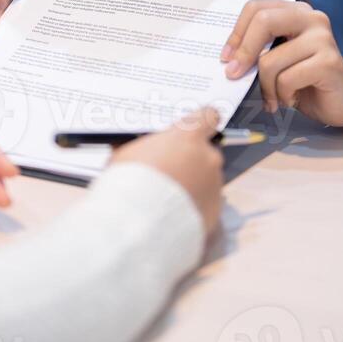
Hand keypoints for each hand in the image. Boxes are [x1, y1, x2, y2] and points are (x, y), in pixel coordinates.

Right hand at [113, 108, 223, 235]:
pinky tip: (174, 216)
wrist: (138, 225)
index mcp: (188, 136)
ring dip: (193, 186)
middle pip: (206, 152)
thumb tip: (141, 150)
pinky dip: (194, 208)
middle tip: (170, 174)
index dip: (203, 121)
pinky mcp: (215, 211)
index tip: (197, 128)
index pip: (208, 116)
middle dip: (192, 161)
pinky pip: (206, 204)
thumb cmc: (129, 182)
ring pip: (207, 180)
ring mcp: (214, 185)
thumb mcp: (128, 155)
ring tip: (167, 201)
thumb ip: (145, 149)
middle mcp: (207, 157)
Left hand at [221, 0, 342, 126]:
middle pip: (263, 21)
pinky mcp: (329, 62)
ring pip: (270, 60)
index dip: (237, 33)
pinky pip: (286, 79)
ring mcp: (322, 38)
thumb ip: (261, 49)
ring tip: (274, 97)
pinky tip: (291, 99)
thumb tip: (228, 58)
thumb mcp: (281, 58)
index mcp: (296, 11)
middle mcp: (311, 18)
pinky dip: (281, 95)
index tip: (226, 57)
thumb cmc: (310, 80)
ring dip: (266, 86)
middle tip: (234, 75)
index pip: (257, 8)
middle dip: (243, 53)